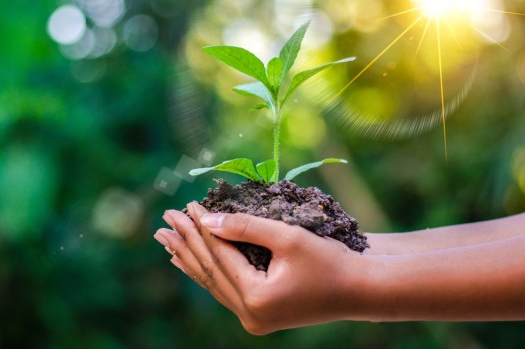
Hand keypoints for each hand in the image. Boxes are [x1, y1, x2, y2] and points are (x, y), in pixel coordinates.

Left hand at [154, 203, 377, 333]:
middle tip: (164, 220)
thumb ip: (245, 227)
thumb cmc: (330, 260)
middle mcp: (250, 315)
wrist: (359, 290)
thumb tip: (206, 221)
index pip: (219, 257)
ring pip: (214, 283)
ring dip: (191, 259)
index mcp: (256, 299)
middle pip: (210, 272)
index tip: (186, 206)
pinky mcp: (259, 315)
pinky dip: (207, 272)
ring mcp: (253, 319)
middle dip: (186, 243)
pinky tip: (189, 263)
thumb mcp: (288, 237)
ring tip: (166, 240)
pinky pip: (225, 290)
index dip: (201, 229)